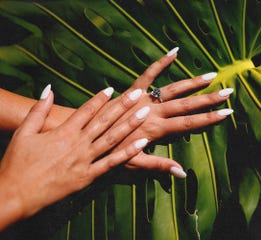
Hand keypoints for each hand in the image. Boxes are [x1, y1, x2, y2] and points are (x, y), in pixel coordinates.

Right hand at [0, 85, 157, 226]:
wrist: (16, 194)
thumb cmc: (17, 163)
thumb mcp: (24, 132)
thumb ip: (38, 110)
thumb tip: (48, 89)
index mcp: (64, 131)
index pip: (87, 110)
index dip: (100, 98)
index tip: (112, 88)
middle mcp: (78, 143)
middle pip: (105, 120)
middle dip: (123, 105)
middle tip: (138, 94)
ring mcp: (85, 160)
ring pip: (113, 138)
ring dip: (130, 124)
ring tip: (145, 113)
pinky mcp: (88, 176)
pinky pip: (112, 163)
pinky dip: (128, 153)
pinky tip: (142, 144)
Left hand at [106, 47, 233, 170]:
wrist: (87, 133)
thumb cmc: (109, 151)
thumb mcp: (134, 163)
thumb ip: (159, 166)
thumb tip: (182, 173)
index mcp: (156, 129)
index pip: (189, 123)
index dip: (209, 119)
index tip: (226, 113)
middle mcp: (154, 111)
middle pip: (186, 104)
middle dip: (208, 99)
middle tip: (227, 91)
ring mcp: (144, 99)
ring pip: (173, 89)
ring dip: (193, 82)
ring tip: (211, 75)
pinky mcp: (133, 90)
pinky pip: (148, 74)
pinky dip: (161, 63)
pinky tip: (174, 52)